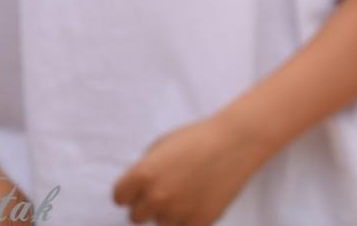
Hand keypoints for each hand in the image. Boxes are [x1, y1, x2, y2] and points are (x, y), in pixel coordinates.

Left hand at [112, 115, 264, 225]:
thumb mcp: (161, 145)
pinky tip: (198, 199)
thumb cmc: (198, 138)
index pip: (119, 198)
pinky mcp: (199, 222)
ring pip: (161, 223)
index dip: (130, 191)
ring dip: (169, 212)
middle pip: (136, 217)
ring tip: (187, 191)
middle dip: (147, 204)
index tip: (141, 187)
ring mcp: (178, 212)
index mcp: (143, 175)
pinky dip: (188, 217)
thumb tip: (136, 191)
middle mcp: (157, 197)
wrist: (236, 142)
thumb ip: (143, 170)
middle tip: (167, 189)